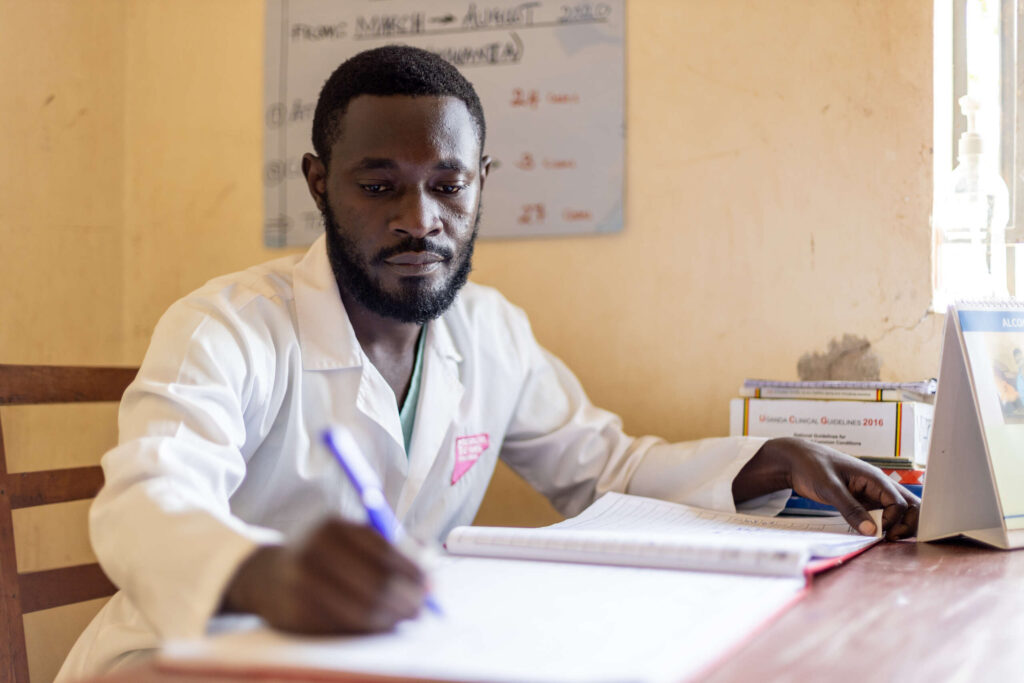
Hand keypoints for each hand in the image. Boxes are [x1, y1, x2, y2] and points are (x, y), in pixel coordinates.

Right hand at [221, 518, 427, 633]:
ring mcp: (301, 585)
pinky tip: (380, 625)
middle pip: (376, 582)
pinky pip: (342, 627)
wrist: (266, 576)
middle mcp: (313, 551)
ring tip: (406, 617)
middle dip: (407, 598)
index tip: (431, 584)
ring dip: (392, 617)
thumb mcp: (351, 537)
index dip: (413, 570)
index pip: (383, 550)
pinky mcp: (295, 614)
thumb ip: (392, 544)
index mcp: (332, 526)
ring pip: (361, 609)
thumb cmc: (324, 555)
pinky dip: (368, 629)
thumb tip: (431, 564)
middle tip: (423, 608)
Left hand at [732, 437, 918, 539]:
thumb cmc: (811, 466)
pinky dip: (883, 524)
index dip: (895, 520)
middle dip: (908, 523)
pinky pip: (881, 513)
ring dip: (898, 525)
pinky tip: (873, 534)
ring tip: (884, 539)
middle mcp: (877, 485)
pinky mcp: (862, 500)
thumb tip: (872, 530)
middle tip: (891, 539)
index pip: (900, 502)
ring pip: (898, 510)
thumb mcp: (829, 487)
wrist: (795, 460)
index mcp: (874, 478)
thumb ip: (850, 508)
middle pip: (909, 505)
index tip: (881, 532)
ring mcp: (871, 493)